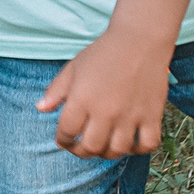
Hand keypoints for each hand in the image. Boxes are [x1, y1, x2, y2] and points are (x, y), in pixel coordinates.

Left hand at [37, 27, 171, 157]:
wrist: (140, 40)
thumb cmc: (103, 53)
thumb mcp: (73, 68)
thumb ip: (56, 90)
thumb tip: (40, 109)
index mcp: (82, 99)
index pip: (66, 132)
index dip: (62, 140)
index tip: (64, 140)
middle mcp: (105, 111)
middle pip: (91, 147)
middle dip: (81, 151)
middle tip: (81, 147)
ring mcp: (130, 115)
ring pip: (117, 150)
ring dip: (108, 153)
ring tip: (103, 146)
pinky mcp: (152, 115)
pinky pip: (147, 145)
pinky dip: (139, 149)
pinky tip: (131, 142)